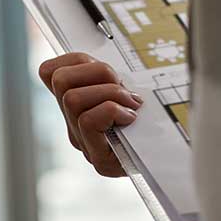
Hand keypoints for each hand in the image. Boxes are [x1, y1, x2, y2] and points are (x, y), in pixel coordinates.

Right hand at [38, 53, 143, 176]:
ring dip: (109, 93)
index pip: (49, 72)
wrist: (172, 160)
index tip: (104, 69)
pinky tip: (130, 118)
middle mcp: (72, 122)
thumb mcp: (127, 89)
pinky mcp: (97, 160)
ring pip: (72, 99)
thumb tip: (106, 69)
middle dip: (97, 72)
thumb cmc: (152, 123)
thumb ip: (109, 78)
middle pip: (60, 80)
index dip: (74, 60)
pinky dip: (113, 111)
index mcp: (75, 102)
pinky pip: (88, 120)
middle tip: (121, 86)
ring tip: (130, 103)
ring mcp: (82, 142)